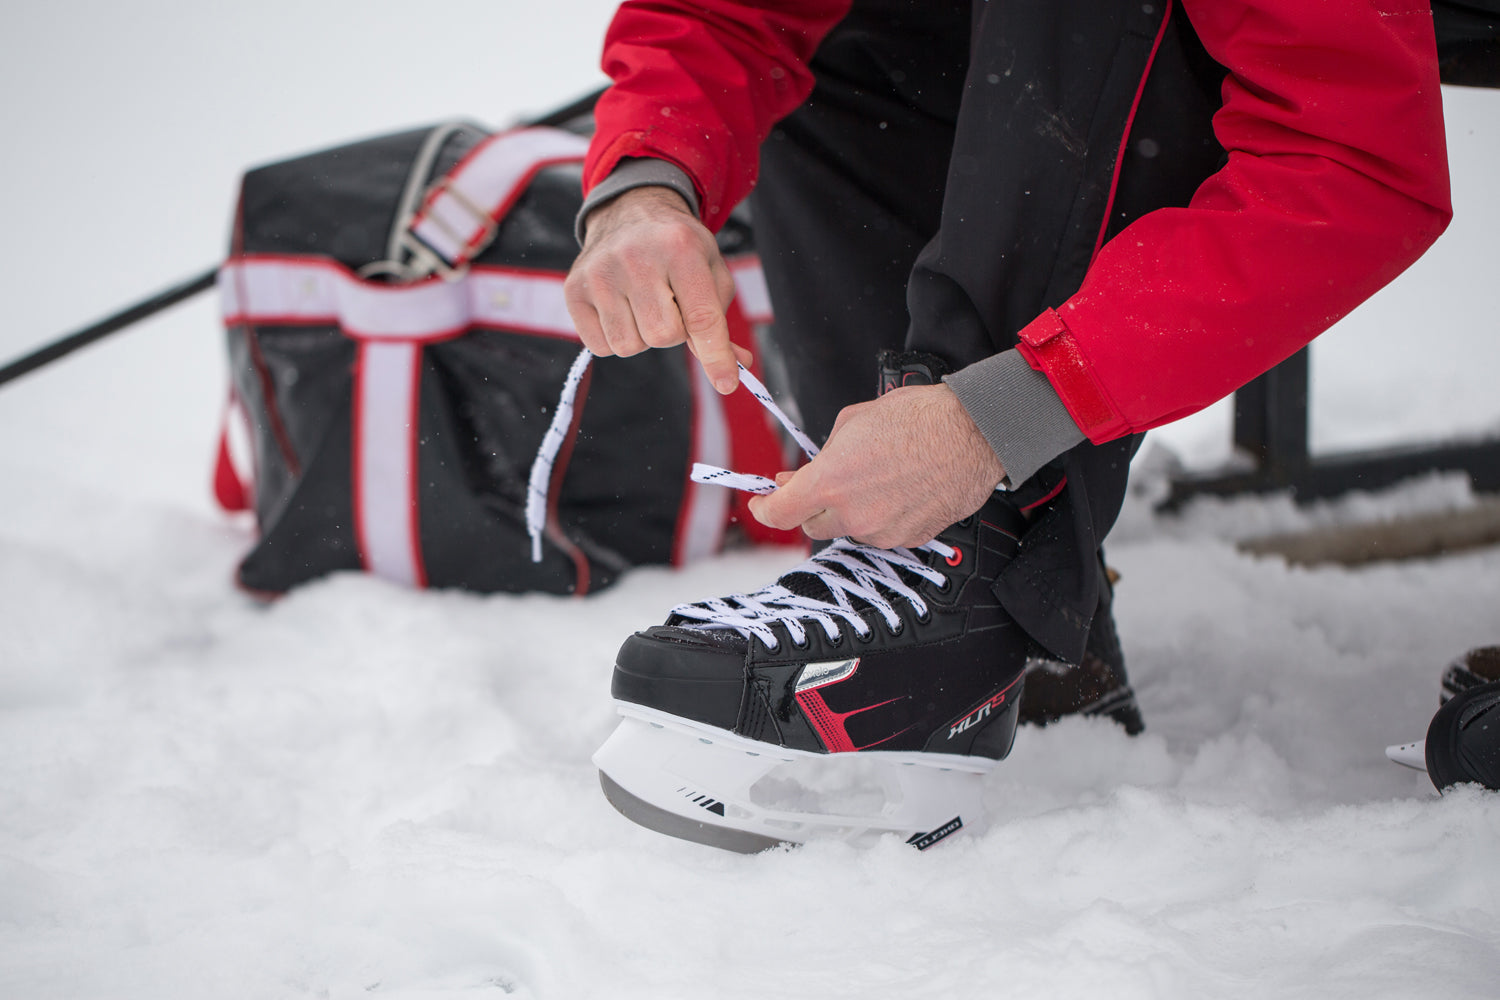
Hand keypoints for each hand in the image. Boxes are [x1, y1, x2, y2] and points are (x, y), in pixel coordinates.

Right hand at [564, 186, 750, 393]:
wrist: (629, 212)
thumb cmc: (676, 249)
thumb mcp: (709, 271)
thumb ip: (721, 321)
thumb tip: (737, 366)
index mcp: (680, 247)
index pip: (700, 317)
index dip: (716, 355)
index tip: (727, 383)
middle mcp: (636, 256)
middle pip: (663, 336)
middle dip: (674, 333)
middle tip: (669, 306)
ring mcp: (599, 273)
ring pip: (630, 346)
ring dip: (643, 337)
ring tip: (643, 304)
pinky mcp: (574, 290)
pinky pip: (601, 347)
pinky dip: (615, 338)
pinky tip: (620, 309)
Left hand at [747, 384, 1006, 548]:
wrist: (974, 432)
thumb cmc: (918, 418)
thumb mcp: (852, 422)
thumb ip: (822, 456)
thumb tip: (804, 475)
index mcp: (831, 482)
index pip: (780, 513)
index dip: (765, 509)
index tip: (762, 502)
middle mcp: (854, 515)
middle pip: (813, 525)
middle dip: (813, 505)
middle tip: (825, 481)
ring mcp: (883, 531)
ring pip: (850, 529)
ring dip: (851, 510)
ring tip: (878, 475)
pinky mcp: (911, 539)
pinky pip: (882, 532)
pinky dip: (882, 516)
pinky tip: (900, 488)